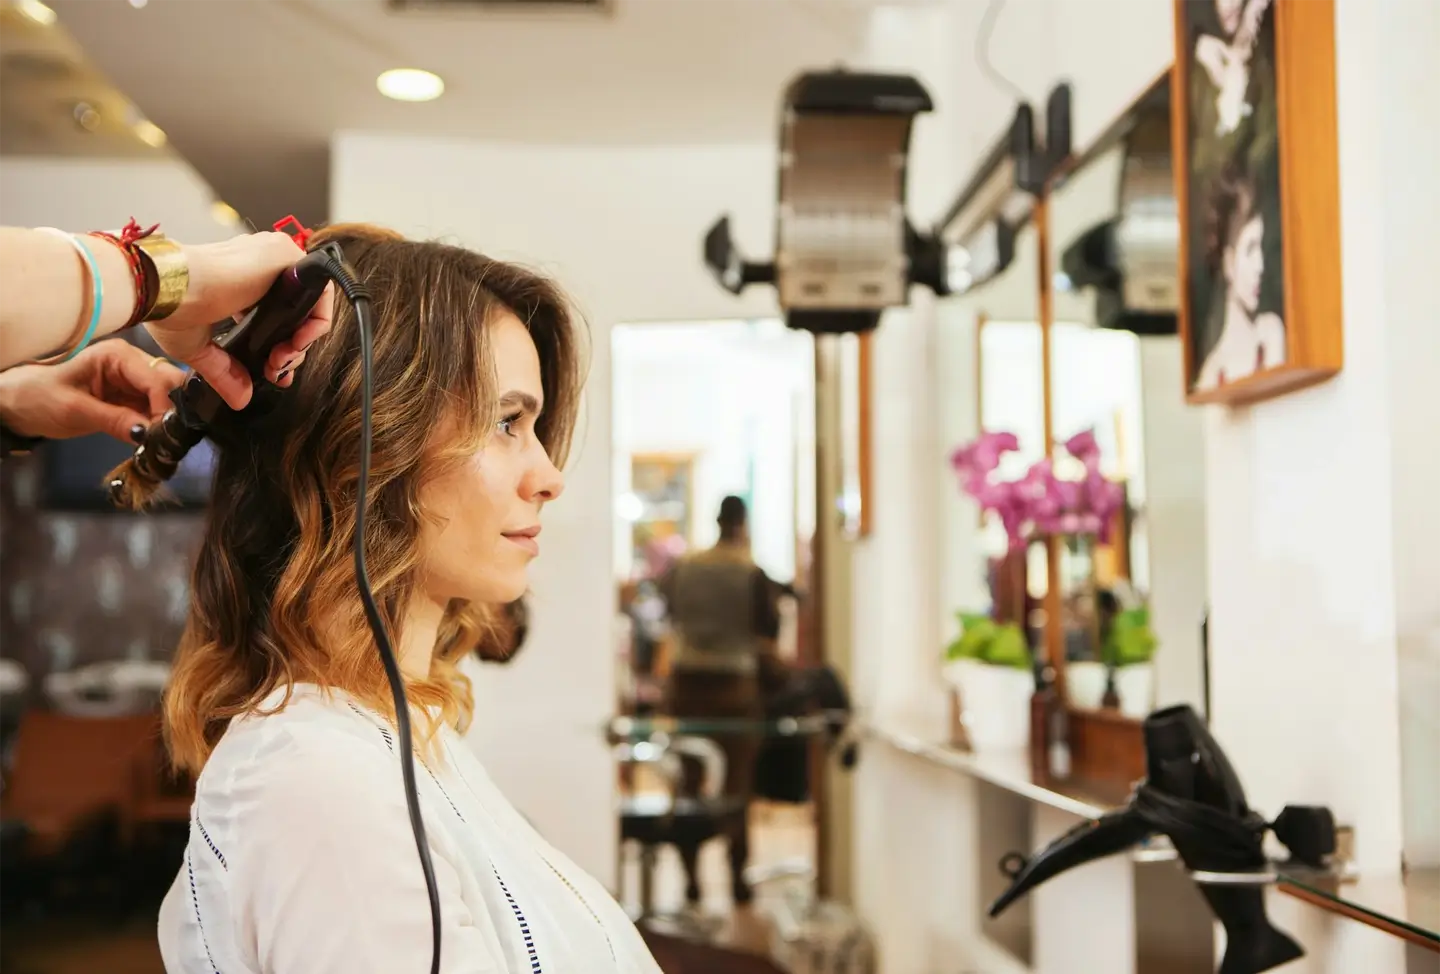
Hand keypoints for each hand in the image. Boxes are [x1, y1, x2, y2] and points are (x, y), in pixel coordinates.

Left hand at [0, 340, 185, 442]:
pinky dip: (158, 426)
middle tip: (165, 440)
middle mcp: (132, 363)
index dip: (164, 407)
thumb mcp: (74, 410)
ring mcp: (135, 380)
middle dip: (173, 412)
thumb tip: (149, 434)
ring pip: (169, 398)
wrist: (22, 404)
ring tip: (158, 442)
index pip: (156, 379)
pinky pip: (157, 410)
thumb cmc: (40, 398)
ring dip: (167, 421)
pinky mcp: (134, 398)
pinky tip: (152, 439)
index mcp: (117, 355)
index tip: (162, 435)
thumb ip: (114, 420)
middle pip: (171, 385)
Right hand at [143, 231, 333, 410]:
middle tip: (274, 368)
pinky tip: (293, 344)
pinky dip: (315, 325)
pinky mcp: (285, 256)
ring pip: (309, 306)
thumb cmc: (168, 306)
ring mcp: (274, 258)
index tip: (271, 371)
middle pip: (296, 316)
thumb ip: (225, 372)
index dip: (280, 350)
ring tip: (278, 360)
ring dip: (301, 343)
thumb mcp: (200, 348)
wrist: (163, 289)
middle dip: (290, 352)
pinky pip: (320, 292)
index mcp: (240, 283)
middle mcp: (260, 267)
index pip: (277, 318)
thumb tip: (239, 399)